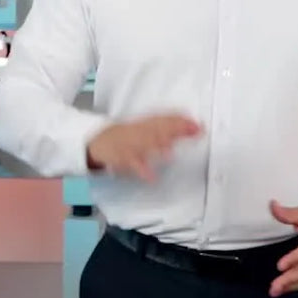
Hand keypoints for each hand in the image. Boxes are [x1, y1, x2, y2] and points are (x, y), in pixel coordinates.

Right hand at [85, 114, 201, 180]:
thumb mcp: (147, 128)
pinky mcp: (122, 157)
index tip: (198, 125)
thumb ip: (170, 129)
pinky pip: (132, 164)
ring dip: (158, 146)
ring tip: (171, 152)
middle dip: (176, 130)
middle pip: (159, 129)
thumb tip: (194, 128)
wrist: (98, 141)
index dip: (182, 122)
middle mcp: (139, 131)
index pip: (166, 120)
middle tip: (193, 132)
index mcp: (146, 124)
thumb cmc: (127, 136)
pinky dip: (141, 170)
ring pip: (145, 144)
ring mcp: (130, 144)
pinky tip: (151, 177)